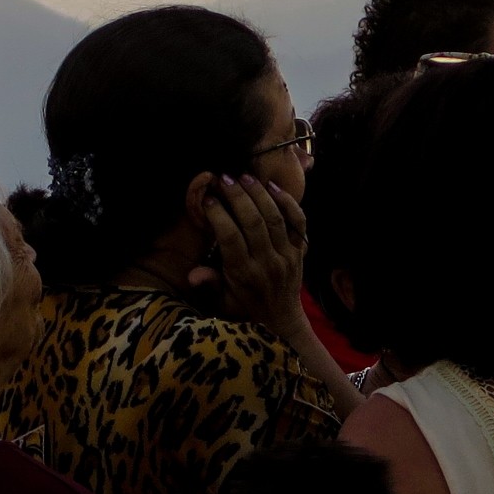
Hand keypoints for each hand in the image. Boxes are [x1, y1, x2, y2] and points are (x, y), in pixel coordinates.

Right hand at [185, 174, 307, 338]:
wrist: (281, 316)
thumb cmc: (245, 304)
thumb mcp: (222, 299)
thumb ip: (209, 284)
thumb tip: (193, 275)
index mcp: (244, 274)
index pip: (230, 238)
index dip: (219, 215)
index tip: (209, 198)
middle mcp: (267, 262)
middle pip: (253, 222)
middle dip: (238, 196)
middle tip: (224, 178)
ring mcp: (287, 255)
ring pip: (275, 217)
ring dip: (259, 194)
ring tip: (244, 176)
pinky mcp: (301, 249)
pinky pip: (298, 221)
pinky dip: (288, 202)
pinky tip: (272, 186)